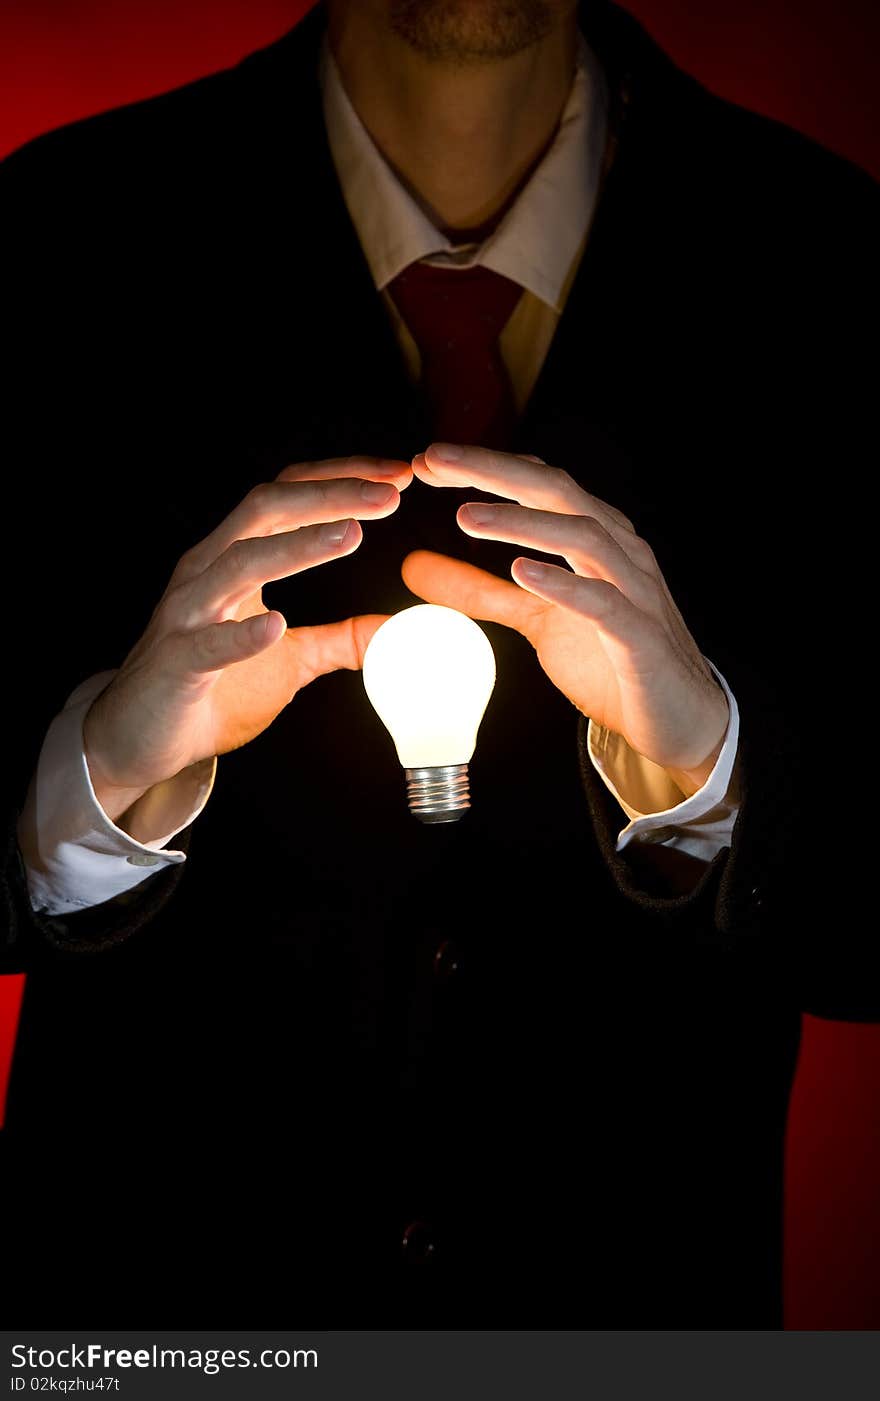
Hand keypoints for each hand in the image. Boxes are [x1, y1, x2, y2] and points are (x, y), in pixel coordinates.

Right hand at [84, 456, 412, 820]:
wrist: (140, 738)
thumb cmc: (212, 689)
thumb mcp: (287, 659)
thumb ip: (335, 640)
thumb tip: (389, 630)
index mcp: (234, 559)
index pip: (288, 497)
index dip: (341, 480)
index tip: (399, 477)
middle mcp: (207, 571)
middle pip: (267, 508)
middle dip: (330, 495)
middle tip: (390, 493)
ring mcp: (188, 614)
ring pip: (239, 562)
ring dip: (298, 546)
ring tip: (351, 535)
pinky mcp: (176, 662)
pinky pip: (208, 642)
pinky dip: (242, 633)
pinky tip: (276, 625)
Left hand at [404, 443, 727, 794]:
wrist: (679, 718)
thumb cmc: (611, 658)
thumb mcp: (535, 618)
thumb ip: (479, 591)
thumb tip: (414, 565)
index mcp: (594, 538)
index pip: (540, 483)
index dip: (485, 467)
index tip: (428, 461)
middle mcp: (619, 551)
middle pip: (557, 491)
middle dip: (495, 471)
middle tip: (435, 460)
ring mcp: (635, 590)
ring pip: (584, 537)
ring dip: (523, 523)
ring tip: (466, 517)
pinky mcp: (640, 638)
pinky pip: (604, 603)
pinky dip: (563, 584)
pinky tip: (522, 571)